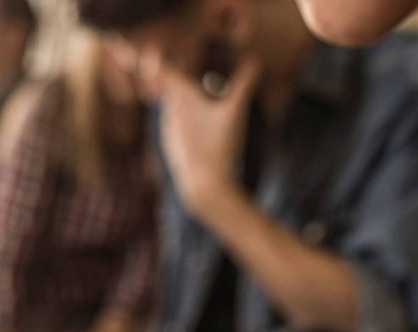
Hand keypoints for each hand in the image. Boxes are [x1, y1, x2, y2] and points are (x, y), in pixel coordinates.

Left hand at [160, 56, 260, 216]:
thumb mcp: (235, 112)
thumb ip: (243, 85)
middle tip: (206, 85)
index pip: (166, 74)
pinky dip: (187, 126)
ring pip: (174, 113)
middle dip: (186, 86)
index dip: (162, 64)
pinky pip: (177, 130)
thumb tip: (255, 61)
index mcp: (181, 101)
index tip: (165, 58)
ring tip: (206, 110)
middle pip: (173, 93)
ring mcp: (169, 134)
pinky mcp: (172, 149)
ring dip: (188, 107)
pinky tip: (202, 134)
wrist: (204, 186)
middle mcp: (170, 115)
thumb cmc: (219, 146)